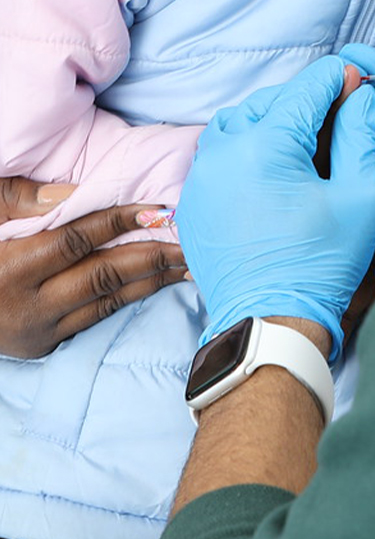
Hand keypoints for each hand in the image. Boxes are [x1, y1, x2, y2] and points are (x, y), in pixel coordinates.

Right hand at [0, 177, 185, 357]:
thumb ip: (18, 200)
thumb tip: (74, 192)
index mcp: (8, 270)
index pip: (76, 241)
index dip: (118, 222)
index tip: (156, 209)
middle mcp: (28, 307)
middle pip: (103, 276)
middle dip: (152, 257)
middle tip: (193, 242)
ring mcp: (39, 331)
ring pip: (108, 302)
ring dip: (151, 281)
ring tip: (187, 264)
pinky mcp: (44, 345)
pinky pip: (96, 318)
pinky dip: (128, 298)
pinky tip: (153, 283)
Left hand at [176, 56, 374, 361]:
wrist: (270, 320)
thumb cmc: (321, 264)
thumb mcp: (362, 197)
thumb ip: (361, 135)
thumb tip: (356, 95)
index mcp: (266, 144)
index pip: (308, 88)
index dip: (338, 80)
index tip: (355, 80)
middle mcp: (223, 150)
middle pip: (269, 100)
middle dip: (304, 101)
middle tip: (333, 112)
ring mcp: (201, 175)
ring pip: (237, 122)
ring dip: (269, 120)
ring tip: (299, 139)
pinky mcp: (192, 199)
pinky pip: (217, 154)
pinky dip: (243, 148)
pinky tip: (268, 168)